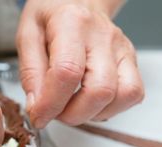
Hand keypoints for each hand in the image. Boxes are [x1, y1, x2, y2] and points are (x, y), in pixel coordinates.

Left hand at [16, 0, 143, 127]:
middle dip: (72, 114)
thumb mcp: (28, 35)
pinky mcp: (131, 60)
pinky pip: (132, 95)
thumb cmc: (52, 15)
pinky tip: (90, 102)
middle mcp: (102, 36)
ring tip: (72, 106)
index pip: (67, 72)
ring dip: (92, 114)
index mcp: (72, 23)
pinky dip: (110, 109)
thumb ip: (30, 72)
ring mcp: (121, 48)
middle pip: (100, 90)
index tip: (39, 116)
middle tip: (54, 112)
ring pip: (122, 96)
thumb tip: (37, 106)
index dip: (51, 104)